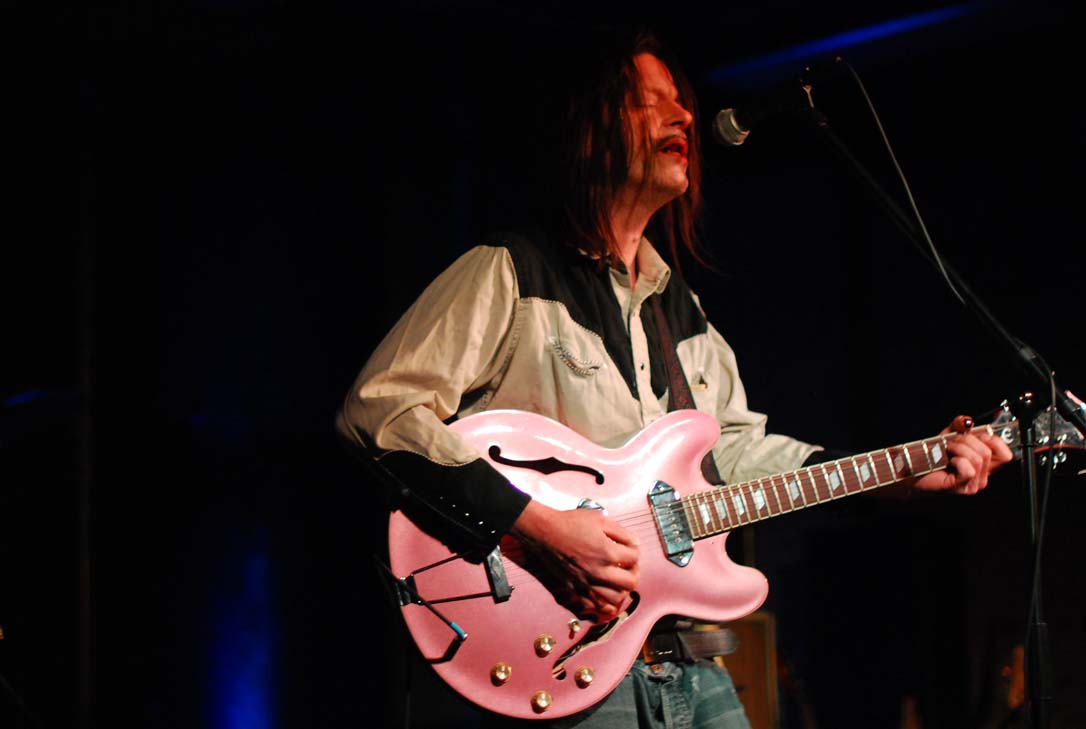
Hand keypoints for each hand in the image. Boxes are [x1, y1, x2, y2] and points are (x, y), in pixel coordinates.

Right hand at [511, 500, 639, 619]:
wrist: (545, 532)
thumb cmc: (571, 523)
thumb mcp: (600, 519)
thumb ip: (621, 532)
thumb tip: (634, 544)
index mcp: (608, 552)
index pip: (635, 558)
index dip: (634, 550)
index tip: (629, 547)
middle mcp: (600, 572)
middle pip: (631, 582)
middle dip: (633, 572)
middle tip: (628, 566)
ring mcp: (587, 583)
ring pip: (616, 599)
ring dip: (621, 589)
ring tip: (617, 579)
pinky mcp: (576, 590)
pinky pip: (596, 606)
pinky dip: (605, 603)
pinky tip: (605, 592)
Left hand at [910, 415, 1013, 493]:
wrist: (914, 469)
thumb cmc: (932, 455)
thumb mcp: (949, 434)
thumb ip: (960, 425)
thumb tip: (968, 420)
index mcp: (985, 463)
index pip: (1006, 453)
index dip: (993, 439)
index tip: (976, 434)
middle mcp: (983, 475)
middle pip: (989, 452)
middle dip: (968, 441)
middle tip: (952, 443)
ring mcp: (974, 483)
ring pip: (979, 458)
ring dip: (959, 449)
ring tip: (948, 450)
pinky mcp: (963, 487)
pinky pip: (969, 470)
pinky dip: (957, 461)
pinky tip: (949, 462)